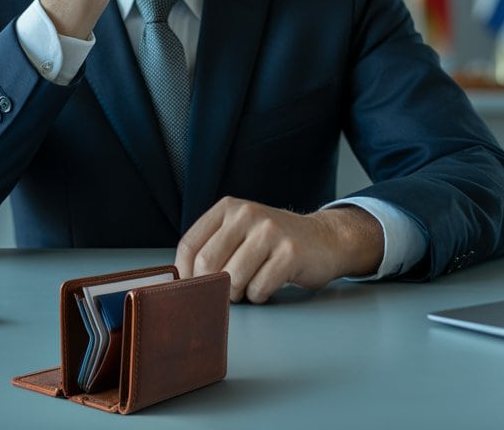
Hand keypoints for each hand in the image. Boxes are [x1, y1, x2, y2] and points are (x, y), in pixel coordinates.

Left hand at [176, 198, 384, 302]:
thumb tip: (179, 280)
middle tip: (224, 291)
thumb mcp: (240, 232)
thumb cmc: (273, 243)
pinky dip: (259, 296)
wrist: (324, 239)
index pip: (189, 245)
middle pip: (207, 264)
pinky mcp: (290, 253)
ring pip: (233, 279)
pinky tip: (268, 284)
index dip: (184, 274)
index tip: (191, 288)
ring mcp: (270, 232)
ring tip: (249, 286)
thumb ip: (212, 246)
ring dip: (237, 293)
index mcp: (229, 208)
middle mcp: (247, 214)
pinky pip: (258, 289)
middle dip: (212, 287)